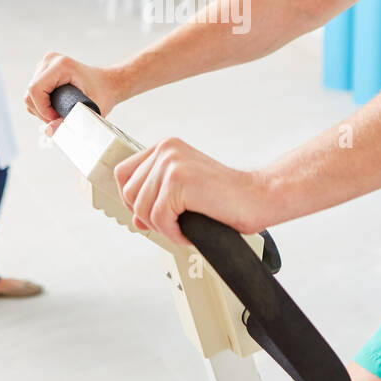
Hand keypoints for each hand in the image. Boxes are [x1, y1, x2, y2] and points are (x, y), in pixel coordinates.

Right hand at [25, 52, 125, 135]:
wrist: (107, 83)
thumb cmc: (103, 94)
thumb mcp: (89, 111)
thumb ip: (69, 121)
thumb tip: (48, 131)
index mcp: (61, 65)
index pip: (35, 90)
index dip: (43, 110)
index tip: (59, 118)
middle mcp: (50, 61)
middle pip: (30, 94)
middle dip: (42, 112)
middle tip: (61, 118)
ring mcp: (44, 64)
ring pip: (29, 95)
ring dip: (41, 110)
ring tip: (60, 113)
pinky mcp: (42, 71)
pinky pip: (32, 93)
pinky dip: (41, 105)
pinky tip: (56, 107)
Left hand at [113, 138, 267, 245]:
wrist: (256, 198)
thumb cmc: (225, 199)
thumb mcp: (182, 191)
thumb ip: (155, 197)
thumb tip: (135, 219)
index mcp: (165, 147)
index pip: (124, 174)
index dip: (132, 201)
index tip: (150, 215)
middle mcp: (165, 150)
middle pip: (129, 194)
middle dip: (148, 218)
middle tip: (173, 225)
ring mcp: (171, 163)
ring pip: (141, 208)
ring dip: (162, 227)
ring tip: (184, 228)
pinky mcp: (179, 180)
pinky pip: (159, 218)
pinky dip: (173, 233)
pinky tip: (189, 231)